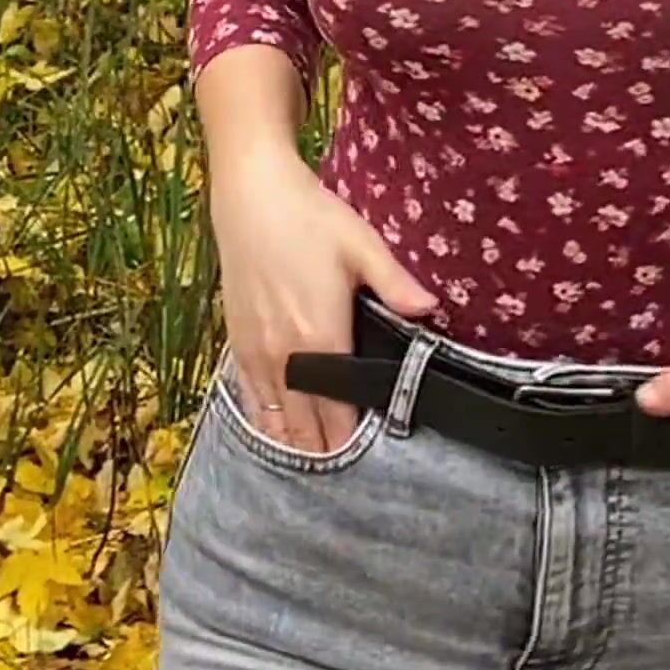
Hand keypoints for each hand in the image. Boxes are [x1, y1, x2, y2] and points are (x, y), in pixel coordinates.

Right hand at [209, 153, 436, 456]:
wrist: (252, 195)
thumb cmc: (312, 217)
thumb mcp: (363, 246)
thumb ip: (396, 284)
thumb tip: (432, 309)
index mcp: (322, 338)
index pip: (338, 413)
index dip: (350, 441)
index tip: (365, 463)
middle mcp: (287, 355)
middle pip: (304, 425)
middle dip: (323, 451)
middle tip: (342, 474)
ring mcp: (257, 350)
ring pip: (274, 417)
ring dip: (292, 442)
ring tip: (311, 465)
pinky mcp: (237, 339)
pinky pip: (248, 395)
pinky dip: (262, 419)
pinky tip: (272, 433)